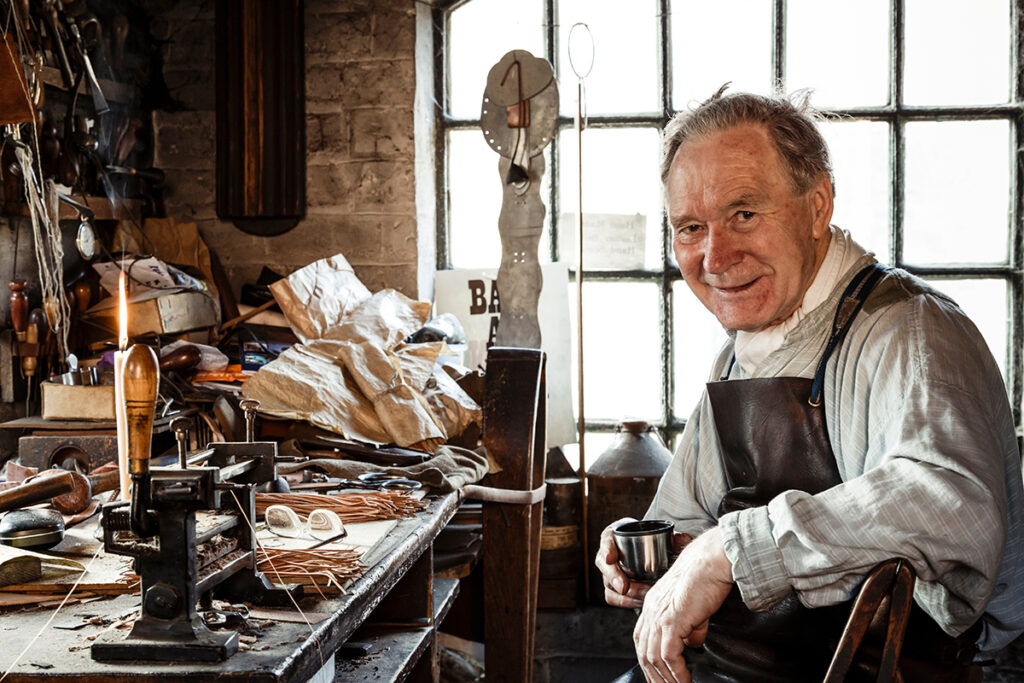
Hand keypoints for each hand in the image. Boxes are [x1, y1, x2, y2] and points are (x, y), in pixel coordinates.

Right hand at [596, 518, 692, 609]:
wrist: (647, 549)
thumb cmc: (650, 539)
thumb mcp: (658, 533)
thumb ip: (672, 536)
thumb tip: (682, 538)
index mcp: (615, 536)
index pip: (606, 540)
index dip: (607, 549)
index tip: (611, 558)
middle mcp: (608, 554)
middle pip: (605, 567)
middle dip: (614, 578)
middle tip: (625, 587)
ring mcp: (609, 573)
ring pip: (609, 586)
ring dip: (625, 594)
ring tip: (643, 597)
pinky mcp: (613, 587)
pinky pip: (613, 598)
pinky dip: (626, 602)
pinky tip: (642, 603)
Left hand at [633, 526, 731, 682]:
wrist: (712, 560)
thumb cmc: (706, 576)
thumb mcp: (695, 606)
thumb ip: (690, 626)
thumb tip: (692, 644)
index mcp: (653, 604)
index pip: (642, 639)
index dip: (647, 660)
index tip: (656, 675)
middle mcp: (651, 609)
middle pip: (643, 651)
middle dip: (652, 675)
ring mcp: (660, 615)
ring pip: (653, 657)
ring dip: (665, 678)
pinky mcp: (672, 620)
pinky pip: (669, 655)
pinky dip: (676, 672)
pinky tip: (684, 680)